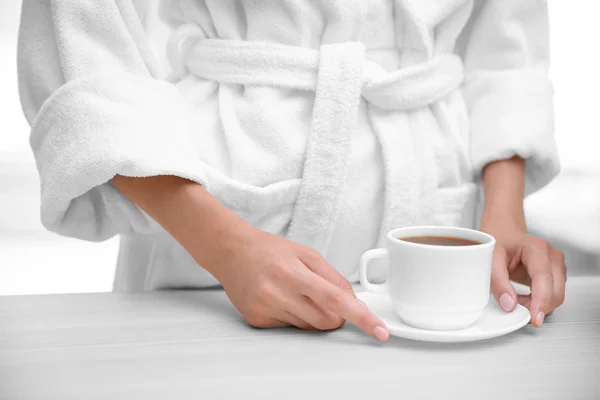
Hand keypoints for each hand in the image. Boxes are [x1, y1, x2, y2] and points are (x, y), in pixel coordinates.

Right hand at [209, 227, 389, 341]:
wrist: (231, 252)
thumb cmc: (269, 250)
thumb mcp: (306, 253)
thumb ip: (333, 277)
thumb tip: (353, 301)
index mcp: (293, 272)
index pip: (336, 299)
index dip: (361, 317)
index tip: (379, 331)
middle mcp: (278, 293)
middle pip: (326, 320)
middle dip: (335, 314)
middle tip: (323, 296)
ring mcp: (266, 308)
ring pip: (309, 327)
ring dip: (313, 314)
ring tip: (296, 292)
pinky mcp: (257, 320)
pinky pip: (290, 328)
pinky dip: (294, 316)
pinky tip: (281, 297)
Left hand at [481, 223, 566, 326]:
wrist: (504, 232)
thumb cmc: (499, 241)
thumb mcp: (491, 259)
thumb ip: (498, 283)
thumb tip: (509, 305)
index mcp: (537, 249)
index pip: (544, 278)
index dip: (541, 300)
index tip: (535, 318)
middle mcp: (552, 257)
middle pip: (555, 291)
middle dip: (537, 306)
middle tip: (514, 308)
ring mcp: (556, 266)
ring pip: (556, 296)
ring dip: (536, 304)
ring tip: (514, 299)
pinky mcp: (555, 275)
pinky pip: (552, 295)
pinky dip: (537, 302)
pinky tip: (522, 298)